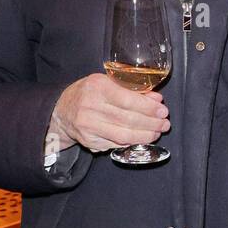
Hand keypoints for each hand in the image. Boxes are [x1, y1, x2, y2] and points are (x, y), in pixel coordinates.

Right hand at [46, 73, 170, 155]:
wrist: (63, 110)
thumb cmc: (90, 93)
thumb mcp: (108, 83)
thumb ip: (133, 90)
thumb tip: (157, 99)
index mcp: (97, 86)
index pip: (128, 100)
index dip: (148, 108)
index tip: (162, 111)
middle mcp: (91, 106)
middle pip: (129, 119)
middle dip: (151, 123)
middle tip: (164, 124)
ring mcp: (89, 125)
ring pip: (124, 135)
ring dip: (145, 135)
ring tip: (157, 132)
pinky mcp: (89, 140)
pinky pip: (116, 144)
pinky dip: (133, 142)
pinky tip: (142, 138)